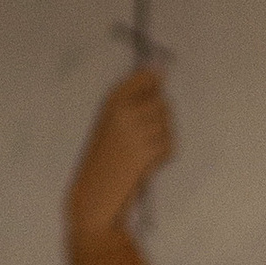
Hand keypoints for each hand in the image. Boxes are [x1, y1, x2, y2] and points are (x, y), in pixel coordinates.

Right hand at [69, 68, 171, 242]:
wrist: (96, 191)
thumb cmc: (105, 157)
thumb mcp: (111, 120)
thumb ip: (133, 98)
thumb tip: (160, 72)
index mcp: (112, 99)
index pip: (146, 77)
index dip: (156, 84)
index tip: (157, 90)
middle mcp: (124, 111)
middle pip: (163, 103)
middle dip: (162, 118)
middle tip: (147, 135)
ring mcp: (135, 132)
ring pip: (168, 125)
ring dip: (163, 139)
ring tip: (145, 150)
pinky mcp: (147, 153)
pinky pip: (170, 147)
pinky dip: (164, 155)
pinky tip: (148, 162)